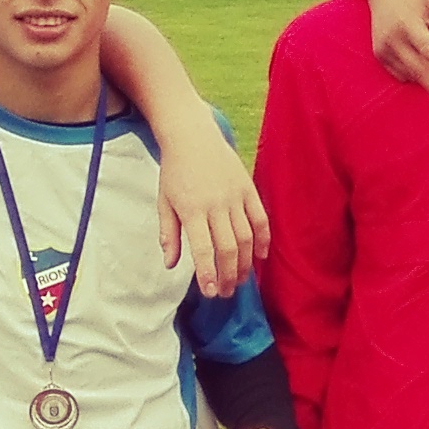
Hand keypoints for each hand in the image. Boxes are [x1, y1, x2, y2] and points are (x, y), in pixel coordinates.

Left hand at [152, 115, 268, 297]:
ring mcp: (235, 197)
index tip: (209, 293)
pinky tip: (260, 257)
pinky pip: (260, 219)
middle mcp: (216, 205)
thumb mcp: (164, 201)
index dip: (208, 274)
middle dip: (228, 275)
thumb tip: (171, 264)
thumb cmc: (175, 171)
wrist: (192, 136)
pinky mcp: (248, 189)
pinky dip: (263, 239)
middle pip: (228, 248)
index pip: (203, 249)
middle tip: (225, 292)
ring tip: (240, 280)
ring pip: (246, 238)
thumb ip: (169, 234)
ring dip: (244, 263)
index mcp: (192, 209)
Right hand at [370, 0, 428, 104]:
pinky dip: (414, 73)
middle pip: (417, 69)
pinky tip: (418, 59)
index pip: (427, 47)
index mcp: (408, 22)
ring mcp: (383, 48)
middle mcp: (392, 37)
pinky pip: (400, 74)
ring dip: (426, 76)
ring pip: (410, 75)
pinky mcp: (379, 55)